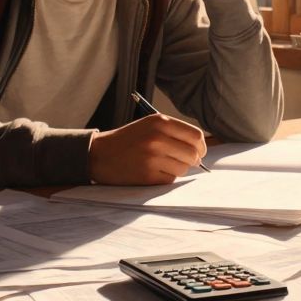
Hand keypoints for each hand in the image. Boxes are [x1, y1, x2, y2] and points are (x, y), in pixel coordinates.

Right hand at [88, 114, 207, 184]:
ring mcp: (152, 157)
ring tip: (161, 164)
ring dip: (177, 169)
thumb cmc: (128, 140)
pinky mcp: (147, 175)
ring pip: (183, 168)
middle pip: (193, 154)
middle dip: (192, 160)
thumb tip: (199, 147)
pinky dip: (165, 177)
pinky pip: (170, 179)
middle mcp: (158, 138)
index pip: (195, 136)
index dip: (200, 146)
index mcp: (160, 122)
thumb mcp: (149, 125)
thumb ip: (173, 131)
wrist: (99, 154)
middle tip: (183, 161)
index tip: (199, 152)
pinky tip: (152, 171)